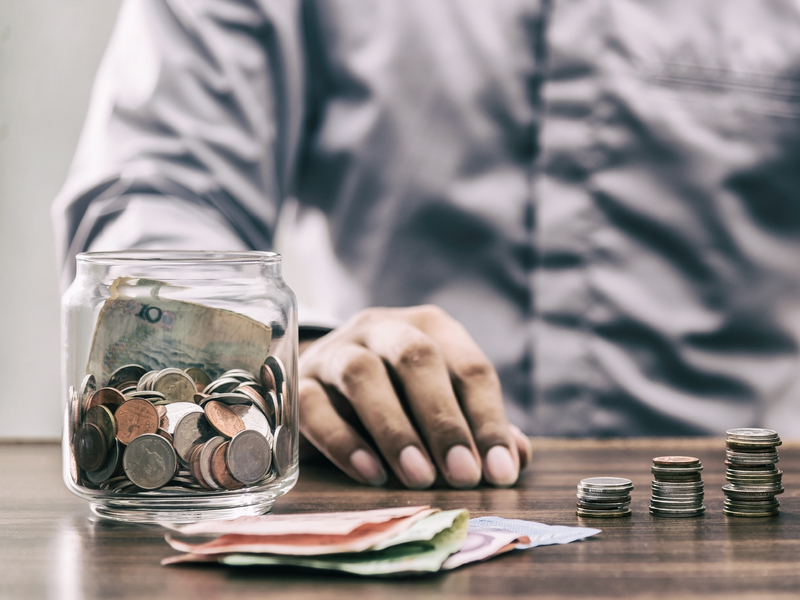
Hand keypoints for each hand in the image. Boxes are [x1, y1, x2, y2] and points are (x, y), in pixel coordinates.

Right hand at [298, 305, 531, 488]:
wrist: (326, 378)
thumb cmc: (397, 393)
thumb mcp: (440, 401)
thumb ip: (477, 426)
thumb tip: (516, 457)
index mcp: (430, 327)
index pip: (469, 367)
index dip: (488, 420)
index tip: (500, 472)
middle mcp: (383, 328)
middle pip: (416, 358)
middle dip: (444, 420)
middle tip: (463, 475)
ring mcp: (337, 349)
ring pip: (362, 375)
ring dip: (394, 429)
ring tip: (419, 477)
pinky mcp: (300, 380)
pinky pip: (316, 405)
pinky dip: (344, 441)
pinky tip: (372, 474)